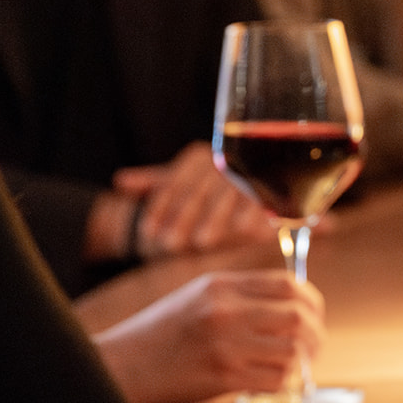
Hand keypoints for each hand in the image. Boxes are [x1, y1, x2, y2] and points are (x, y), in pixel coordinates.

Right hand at [89, 270, 324, 402]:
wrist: (123, 364)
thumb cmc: (162, 332)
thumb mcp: (198, 295)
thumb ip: (242, 294)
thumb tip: (295, 303)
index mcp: (221, 285)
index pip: (288, 284)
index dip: (312, 301)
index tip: (314, 315)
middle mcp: (225, 311)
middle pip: (298, 317)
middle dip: (316, 334)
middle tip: (314, 346)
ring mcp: (226, 345)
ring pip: (292, 351)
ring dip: (300, 362)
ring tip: (292, 366)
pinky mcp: (223, 377)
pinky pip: (275, 379)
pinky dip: (283, 382)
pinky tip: (271, 380)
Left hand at [110, 142, 280, 259]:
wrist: (278, 173)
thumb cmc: (219, 190)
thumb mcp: (184, 183)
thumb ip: (156, 182)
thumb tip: (121, 181)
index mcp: (200, 157)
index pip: (175, 181)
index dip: (160, 207)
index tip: (148, 232)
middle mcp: (226, 158)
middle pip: (202, 188)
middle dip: (185, 216)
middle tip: (171, 245)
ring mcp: (254, 168)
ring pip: (232, 191)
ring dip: (217, 217)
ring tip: (203, 243)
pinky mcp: (281, 183)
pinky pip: (268, 196)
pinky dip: (258, 214)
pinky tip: (247, 233)